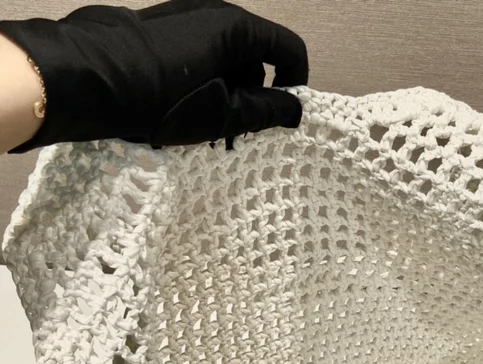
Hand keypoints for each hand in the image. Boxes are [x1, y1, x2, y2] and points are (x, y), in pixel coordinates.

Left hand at [0, 0, 307, 152]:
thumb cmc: (164, 100)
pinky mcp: (161, 29)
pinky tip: (185, 111)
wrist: (89, 81)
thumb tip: (295, 108)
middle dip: (256, 95)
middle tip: (240, 133)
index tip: (285, 115)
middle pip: (256, 57)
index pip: (289, 49)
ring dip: (228, 94)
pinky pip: (200, 57)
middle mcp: (214, 13)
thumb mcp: (223, 115)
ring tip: (209, 130)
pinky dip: (204, 85)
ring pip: (226, 59)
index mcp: (237, 28)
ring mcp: (184, 18)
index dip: (295, 84)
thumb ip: (267, 111)